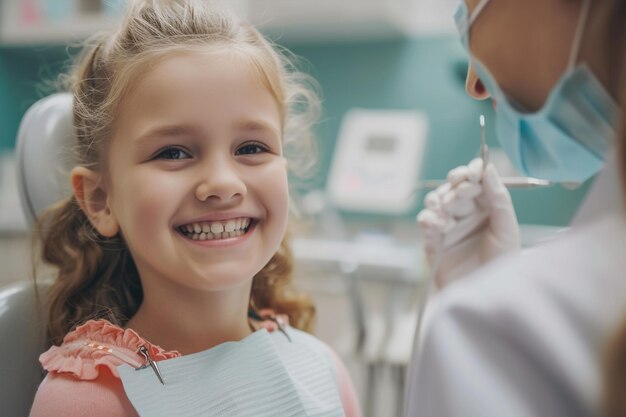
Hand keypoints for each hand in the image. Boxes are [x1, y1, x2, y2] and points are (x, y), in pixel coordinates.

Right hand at [417, 158, 519, 287]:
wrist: (486, 294)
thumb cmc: (501, 263)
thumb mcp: (507, 228)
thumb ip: (498, 197)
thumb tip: (489, 168)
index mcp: (485, 207)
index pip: (474, 181)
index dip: (470, 172)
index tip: (471, 172)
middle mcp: (465, 213)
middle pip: (452, 188)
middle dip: (455, 188)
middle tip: (460, 195)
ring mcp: (448, 225)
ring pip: (435, 200)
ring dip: (439, 201)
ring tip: (447, 212)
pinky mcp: (433, 240)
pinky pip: (425, 221)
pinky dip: (429, 219)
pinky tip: (440, 227)